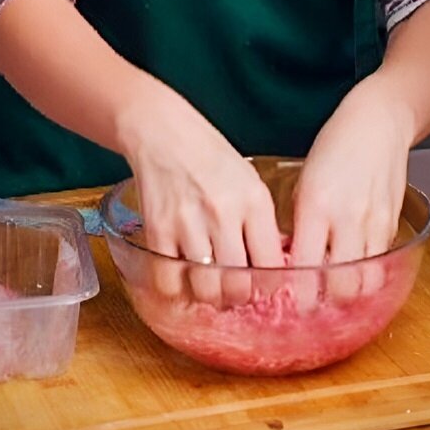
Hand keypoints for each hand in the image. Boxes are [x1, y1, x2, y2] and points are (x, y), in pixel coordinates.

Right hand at [123, 83, 283, 305]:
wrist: (162, 131)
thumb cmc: (209, 156)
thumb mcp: (249, 182)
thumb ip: (260, 223)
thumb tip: (270, 267)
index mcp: (254, 202)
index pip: (272, 266)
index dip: (269, 289)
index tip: (263, 291)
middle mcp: (224, 214)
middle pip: (239, 285)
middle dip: (239, 298)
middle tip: (234, 292)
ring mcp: (188, 223)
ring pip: (205, 289)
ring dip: (208, 296)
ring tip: (209, 288)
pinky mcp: (157, 229)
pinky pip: (168, 279)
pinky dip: (175, 288)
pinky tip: (180, 279)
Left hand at [292, 76, 411, 302]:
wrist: (378, 124)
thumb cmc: (333, 148)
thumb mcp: (301, 182)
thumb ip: (297, 221)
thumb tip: (286, 256)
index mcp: (317, 206)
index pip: (304, 265)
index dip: (295, 291)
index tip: (283, 301)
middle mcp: (348, 219)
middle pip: (341, 285)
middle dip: (323, 300)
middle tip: (308, 301)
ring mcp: (375, 224)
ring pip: (366, 281)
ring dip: (348, 291)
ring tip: (330, 291)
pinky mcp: (393, 225)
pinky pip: (380, 263)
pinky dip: (365, 272)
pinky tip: (350, 269)